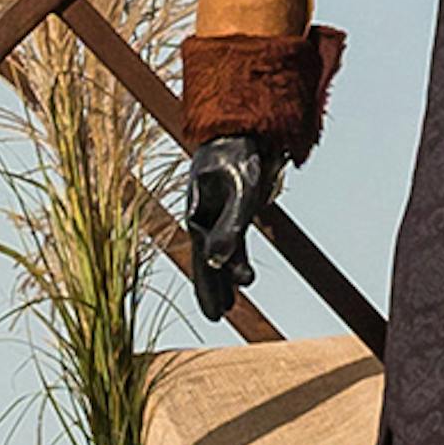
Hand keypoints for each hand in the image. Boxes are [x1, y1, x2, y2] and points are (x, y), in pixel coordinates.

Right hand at [185, 133, 280, 318]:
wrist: (246, 127)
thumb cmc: (239, 157)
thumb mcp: (239, 195)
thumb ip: (229, 229)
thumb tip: (217, 263)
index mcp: (197, 214)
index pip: (202, 259)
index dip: (208, 286)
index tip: (217, 313)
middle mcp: (203, 216)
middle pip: (205, 260)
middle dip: (211, 288)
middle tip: (215, 317)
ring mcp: (218, 212)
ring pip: (219, 252)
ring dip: (224, 276)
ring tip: (228, 305)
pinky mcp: (234, 207)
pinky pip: (232, 240)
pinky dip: (235, 257)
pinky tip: (239, 273)